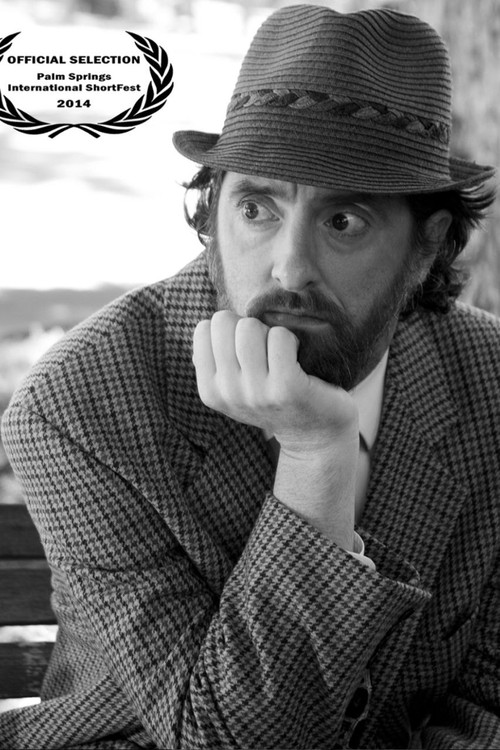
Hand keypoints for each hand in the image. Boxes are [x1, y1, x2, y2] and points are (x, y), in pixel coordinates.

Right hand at [193, 310, 357, 453]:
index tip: (245, 347)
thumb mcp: (236, 389)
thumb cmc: (274, 399)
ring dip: (269, 332)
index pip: (203, 329)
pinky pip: (279, 337)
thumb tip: (206, 329)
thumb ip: (217, 363)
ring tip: (281, 354)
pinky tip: (297, 356)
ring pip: (250, 327)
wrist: (316, 434)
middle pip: (224, 323)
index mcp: (210, 391)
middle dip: (248, 326)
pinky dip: (291, 339)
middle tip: (265, 348)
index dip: (228, 328)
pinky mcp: (287, 387)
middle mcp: (228, 393)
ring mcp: (256, 392)